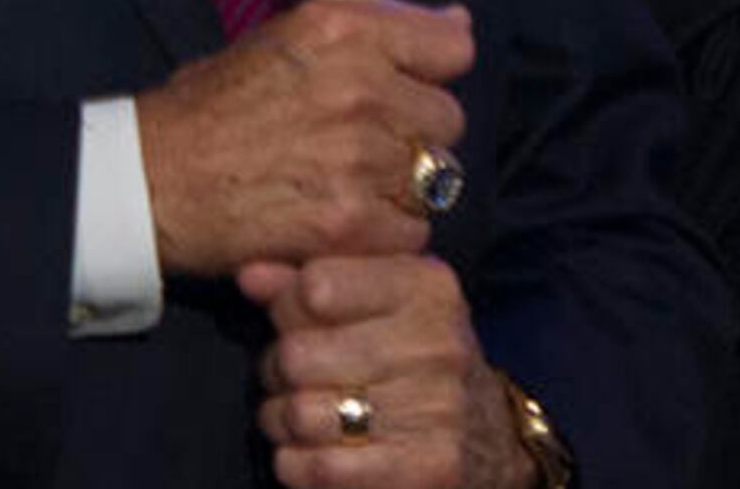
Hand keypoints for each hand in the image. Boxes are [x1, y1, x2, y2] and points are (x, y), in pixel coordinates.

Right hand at [136, 0, 476, 277]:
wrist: (148, 181)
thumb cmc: (212, 108)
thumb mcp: (286, 38)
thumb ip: (375, 27)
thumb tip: (459, 22)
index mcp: (344, 29)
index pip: (453, 48)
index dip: (430, 74)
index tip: (404, 91)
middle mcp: (359, 87)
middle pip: (447, 120)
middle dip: (414, 138)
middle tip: (363, 150)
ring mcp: (356, 157)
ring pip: (434, 180)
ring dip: (401, 191)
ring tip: (349, 189)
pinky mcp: (345, 222)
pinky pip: (409, 233)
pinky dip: (384, 238)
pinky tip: (343, 226)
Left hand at [244, 255, 532, 487]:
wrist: (490, 438)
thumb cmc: (416, 361)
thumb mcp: (381, 305)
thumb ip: (311, 280)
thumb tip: (249, 272)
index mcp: (429, 287)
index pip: (315, 286)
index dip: (287, 310)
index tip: (300, 324)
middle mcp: (439, 342)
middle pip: (297, 354)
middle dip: (278, 372)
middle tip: (294, 380)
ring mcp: (438, 408)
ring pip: (299, 414)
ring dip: (282, 422)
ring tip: (301, 417)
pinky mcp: (429, 467)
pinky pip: (319, 467)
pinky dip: (297, 465)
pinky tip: (313, 453)